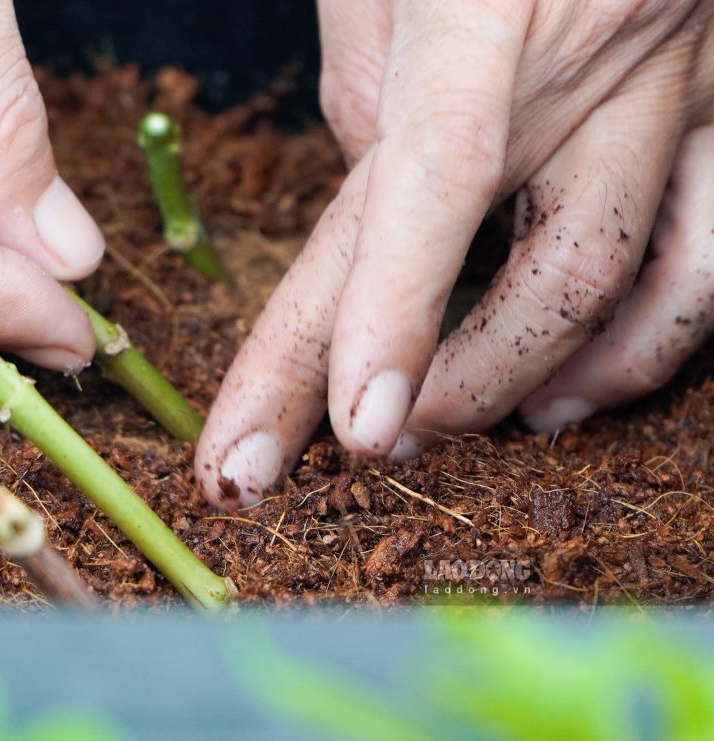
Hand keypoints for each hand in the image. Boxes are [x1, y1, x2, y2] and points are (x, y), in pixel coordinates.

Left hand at [197, 0, 713, 506]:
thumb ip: (373, 94)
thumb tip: (378, 210)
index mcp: (483, 14)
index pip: (426, 188)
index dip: (384, 315)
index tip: (346, 427)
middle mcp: (596, 62)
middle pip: (525, 268)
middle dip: (438, 385)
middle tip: (361, 442)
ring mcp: (679, 86)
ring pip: (632, 281)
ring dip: (539, 379)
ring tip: (459, 429)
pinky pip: (712, 255)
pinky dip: (649, 345)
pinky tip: (581, 385)